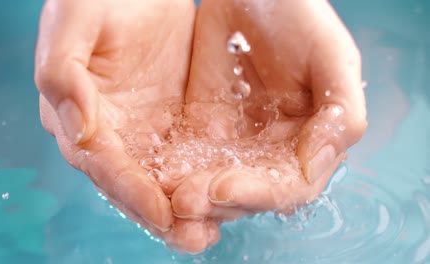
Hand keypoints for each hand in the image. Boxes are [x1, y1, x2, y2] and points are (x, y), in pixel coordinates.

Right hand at [35, 0, 219, 251]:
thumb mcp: (73, 21)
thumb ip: (63, 73)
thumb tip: (81, 128)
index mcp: (76, 114)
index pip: (104, 164)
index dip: (130, 191)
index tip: (161, 213)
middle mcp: (110, 131)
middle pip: (133, 183)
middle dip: (160, 214)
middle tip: (193, 238)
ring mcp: (142, 128)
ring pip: (162, 177)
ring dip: (184, 207)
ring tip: (209, 232)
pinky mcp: (172, 120)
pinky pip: (187, 154)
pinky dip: (200, 177)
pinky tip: (223, 193)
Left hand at [168, 0, 366, 242]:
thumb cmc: (300, 16)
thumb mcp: (332, 58)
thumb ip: (340, 114)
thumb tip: (315, 166)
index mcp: (308, 142)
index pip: (286, 186)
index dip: (258, 194)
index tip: (222, 188)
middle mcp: (271, 150)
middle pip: (244, 192)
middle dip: (214, 201)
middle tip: (183, 202)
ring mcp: (233, 141)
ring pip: (210, 181)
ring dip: (189, 194)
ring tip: (166, 198)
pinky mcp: (200, 126)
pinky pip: (183, 155)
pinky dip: (169, 170)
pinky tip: (153, 175)